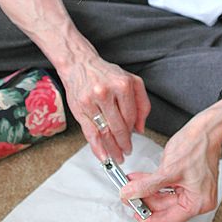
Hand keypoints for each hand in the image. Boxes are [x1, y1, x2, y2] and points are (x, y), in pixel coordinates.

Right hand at [59, 46, 150, 163]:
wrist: (79, 64)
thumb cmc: (106, 74)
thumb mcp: (130, 80)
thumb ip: (141, 102)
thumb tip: (141, 128)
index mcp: (122, 84)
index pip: (131, 115)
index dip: (133, 130)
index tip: (133, 138)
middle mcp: (106, 92)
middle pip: (119, 126)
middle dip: (124, 143)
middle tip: (127, 152)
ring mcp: (91, 101)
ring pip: (105, 132)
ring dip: (112, 149)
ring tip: (117, 157)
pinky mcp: (80, 109)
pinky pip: (90, 133)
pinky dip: (97, 148)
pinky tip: (103, 156)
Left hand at [120, 104, 221, 221]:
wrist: (206, 127)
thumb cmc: (197, 145)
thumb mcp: (167, 169)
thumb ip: (146, 185)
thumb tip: (130, 194)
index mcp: (198, 203)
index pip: (169, 219)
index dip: (149, 217)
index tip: (134, 213)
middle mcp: (199, 199)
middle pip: (166, 207)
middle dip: (146, 199)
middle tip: (129, 195)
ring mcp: (195, 189)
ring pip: (165, 196)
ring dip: (148, 189)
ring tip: (132, 184)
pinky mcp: (190, 180)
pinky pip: (169, 186)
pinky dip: (156, 183)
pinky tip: (143, 178)